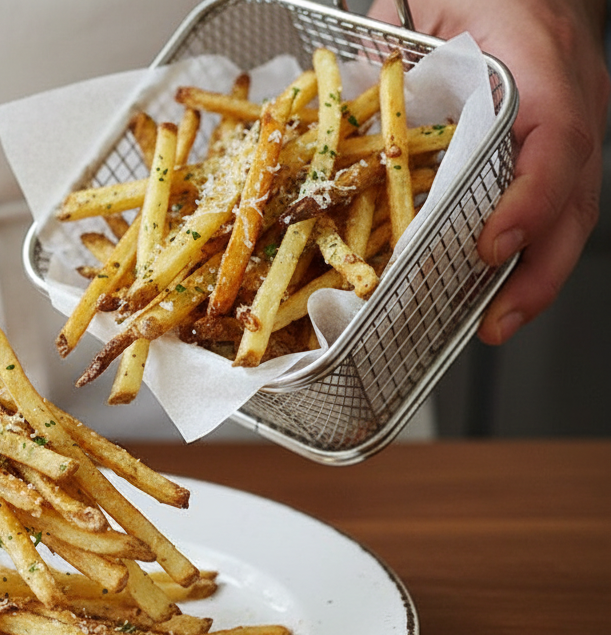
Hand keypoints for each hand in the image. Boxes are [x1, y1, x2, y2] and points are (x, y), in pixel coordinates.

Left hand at [369, 0, 608, 343]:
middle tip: (494, 323)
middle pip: (574, 199)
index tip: (490, 245)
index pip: (556, 139)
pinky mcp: (558, 147)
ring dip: (533, 276)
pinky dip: (526, 251)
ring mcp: (572, 127)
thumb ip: (389, 56)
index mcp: (541, 63)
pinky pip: (552, 204)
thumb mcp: (425, 7)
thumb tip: (339, 117)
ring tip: (493, 325)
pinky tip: (494, 288)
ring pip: (570, 211)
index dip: (528, 200)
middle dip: (537, 271)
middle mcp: (570, 102)